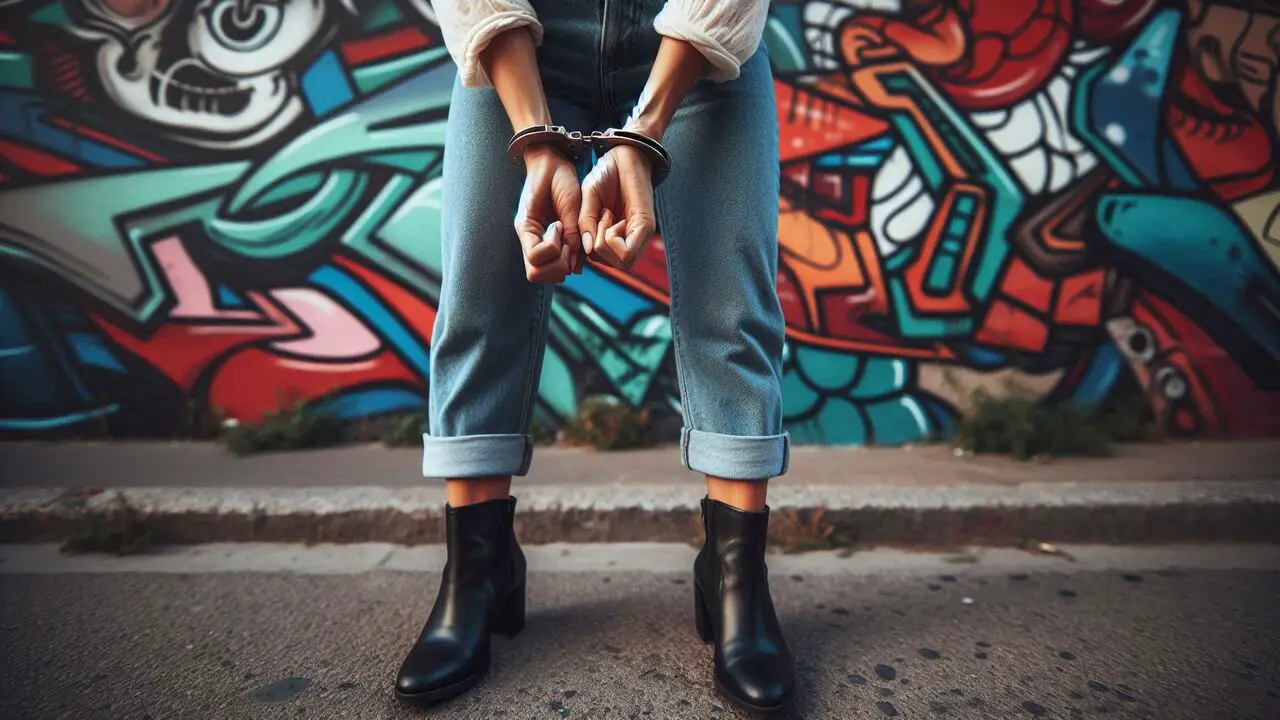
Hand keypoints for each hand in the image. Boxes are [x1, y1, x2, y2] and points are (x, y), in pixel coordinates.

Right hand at [514, 145, 583, 282]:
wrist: (552, 164)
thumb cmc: (556, 174)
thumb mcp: (566, 197)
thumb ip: (570, 228)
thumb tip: (575, 255)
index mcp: (526, 227)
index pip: (535, 259)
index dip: (552, 247)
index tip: (558, 225)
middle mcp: (530, 240)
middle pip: (537, 274)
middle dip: (558, 262)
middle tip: (568, 241)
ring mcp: (540, 244)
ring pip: (546, 274)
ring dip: (564, 263)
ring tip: (571, 241)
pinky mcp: (552, 245)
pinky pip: (558, 266)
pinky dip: (570, 261)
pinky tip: (575, 242)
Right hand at [579, 145, 656, 269]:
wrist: (624, 153)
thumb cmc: (606, 174)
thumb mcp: (587, 200)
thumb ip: (585, 225)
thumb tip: (586, 249)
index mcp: (614, 234)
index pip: (601, 259)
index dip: (589, 247)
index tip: (589, 221)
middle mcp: (629, 238)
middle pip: (612, 265)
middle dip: (597, 247)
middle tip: (598, 218)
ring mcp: (639, 234)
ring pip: (621, 263)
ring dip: (604, 243)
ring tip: (604, 215)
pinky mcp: (646, 226)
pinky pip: (627, 252)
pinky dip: (612, 238)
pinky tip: (610, 215)